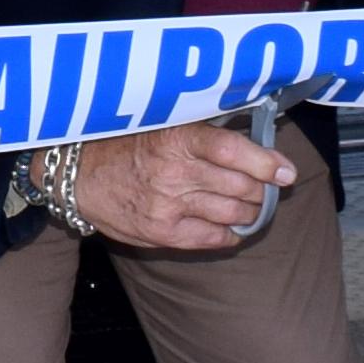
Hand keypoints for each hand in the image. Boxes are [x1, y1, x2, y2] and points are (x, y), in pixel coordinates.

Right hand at [70, 120, 293, 253]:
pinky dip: (230, 233)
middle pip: (242, 185)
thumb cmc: (123, 146)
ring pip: (233, 213)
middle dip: (260, 189)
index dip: (267, 163)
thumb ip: (200, 132)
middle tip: (263, 187)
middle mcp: (175, 171)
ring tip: (248, 206)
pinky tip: (229, 227)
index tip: (285, 171)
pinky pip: (214, 238)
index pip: (234, 150)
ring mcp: (170, 205)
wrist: (78, 176)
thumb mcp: (160, 125)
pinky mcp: (163, 232)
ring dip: (249, 211)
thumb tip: (249, 140)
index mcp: (177, 137)